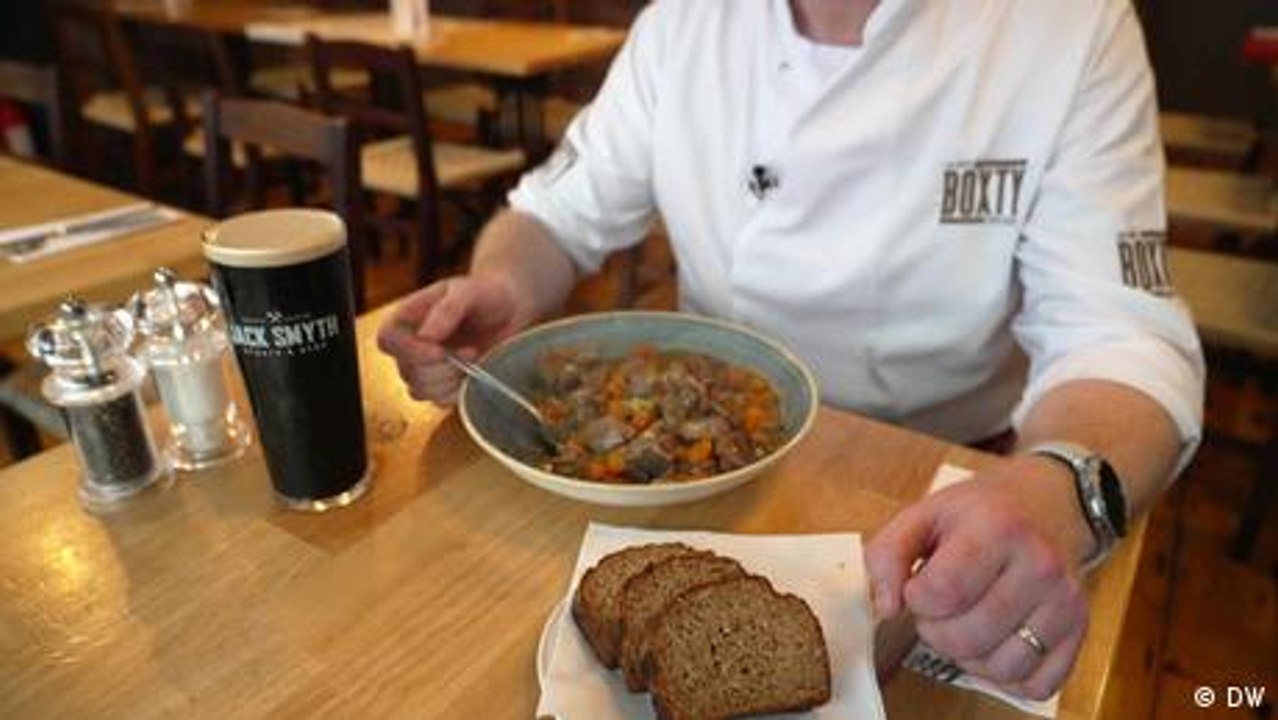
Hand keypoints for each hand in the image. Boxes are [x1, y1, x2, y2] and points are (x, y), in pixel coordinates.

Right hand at [376, 275, 525, 403]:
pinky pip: (439, 401)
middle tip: (471, 350)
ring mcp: (424, 368)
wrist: (509, 310)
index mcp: (407, 317)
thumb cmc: (485, 294)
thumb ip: (447, 309)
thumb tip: (425, 335)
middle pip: (407, 370)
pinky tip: (473, 372)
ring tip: (473, 357)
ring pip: (420, 390)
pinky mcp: (442, 386)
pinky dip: (458, 391)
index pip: (388, 340)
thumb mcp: (469, 291)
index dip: (410, 351)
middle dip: (442, 367)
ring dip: (451, 380)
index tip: (440, 351)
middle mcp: (410, 345)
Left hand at [864, 455, 1091, 699]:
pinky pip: (1034, 684)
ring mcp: (1066, 601)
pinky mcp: (1081, 631)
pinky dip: (1006, 673)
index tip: (921, 584)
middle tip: (943, 605)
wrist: (1046, 504)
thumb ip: (887, 555)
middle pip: (965, 638)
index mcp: (998, 528)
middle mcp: (1040, 565)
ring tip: (967, 620)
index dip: (917, 598)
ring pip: (999, 668)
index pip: (941, 593)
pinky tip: (996, 640)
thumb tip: (886, 607)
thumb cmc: (980, 512)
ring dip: (969, 655)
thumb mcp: (924, 513)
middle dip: (937, 629)